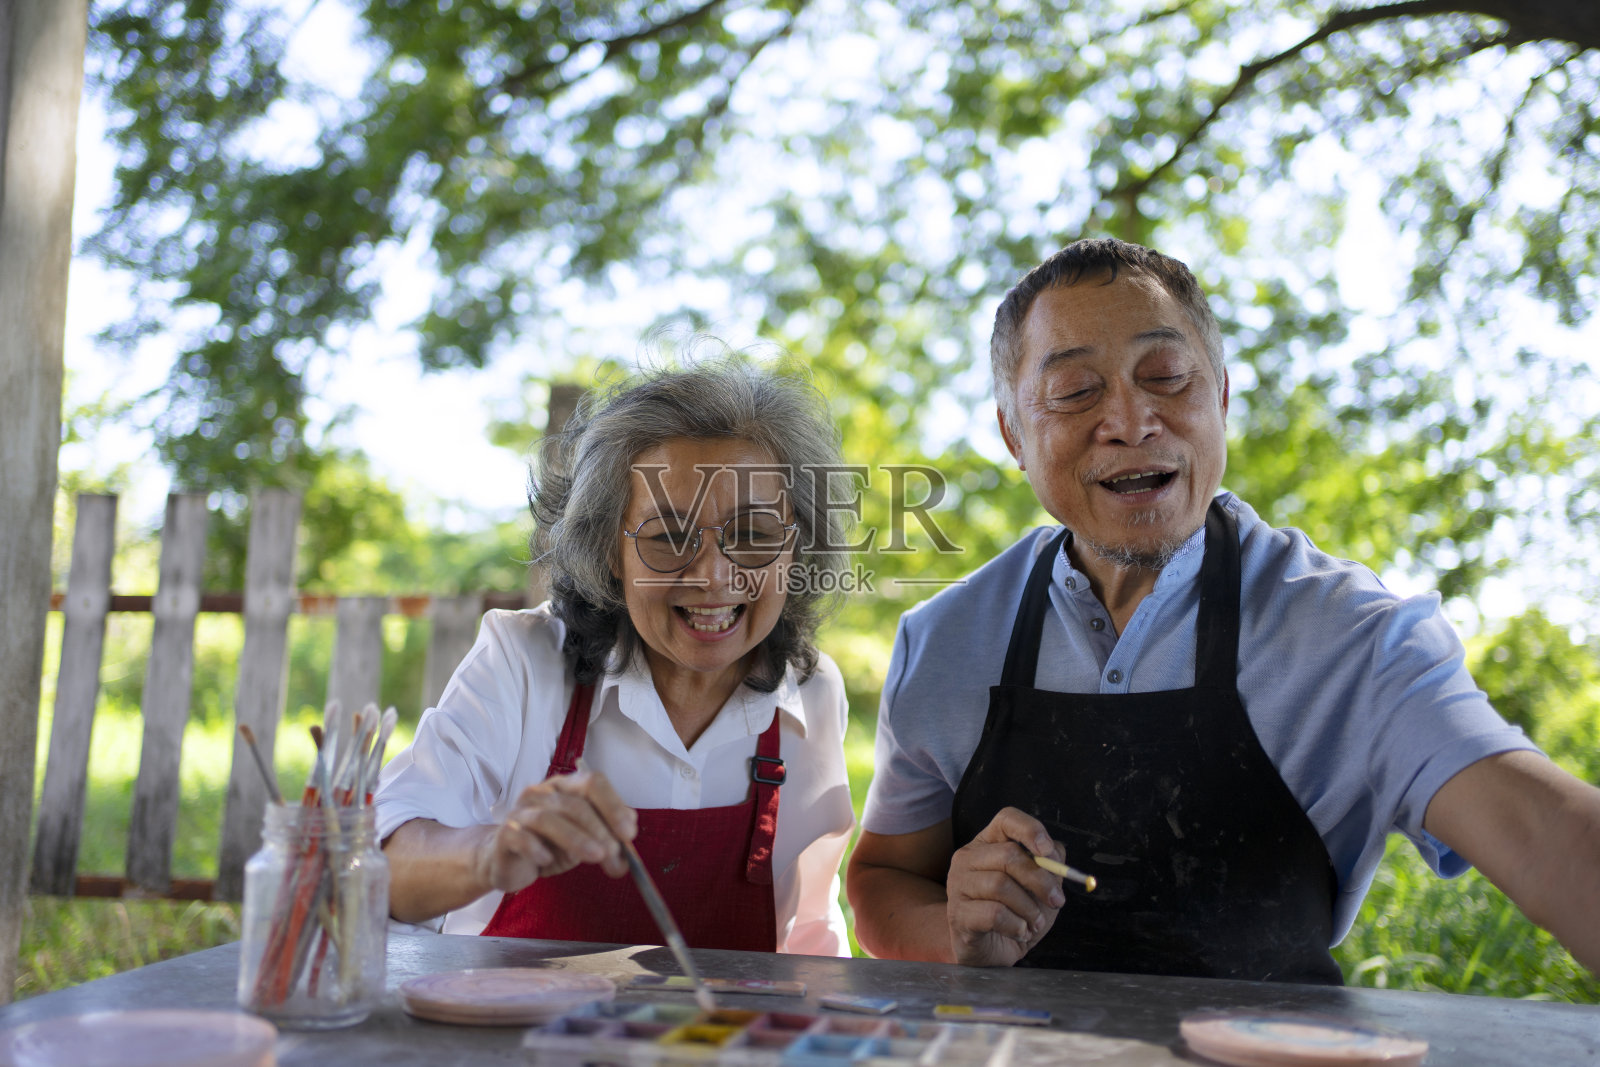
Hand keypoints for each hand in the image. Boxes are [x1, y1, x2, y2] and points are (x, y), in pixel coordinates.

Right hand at [474, 768, 637, 893]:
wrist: (508, 861)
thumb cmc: (549, 845)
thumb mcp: (584, 837)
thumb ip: (606, 830)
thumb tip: (631, 826)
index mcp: (565, 786)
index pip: (593, 783)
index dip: (613, 805)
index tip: (629, 833)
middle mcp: (542, 793)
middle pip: (575, 804)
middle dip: (600, 831)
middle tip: (614, 855)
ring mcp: (521, 812)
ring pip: (549, 820)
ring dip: (576, 839)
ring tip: (595, 857)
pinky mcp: (505, 834)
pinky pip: (521, 837)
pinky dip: (537, 848)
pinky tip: (548, 861)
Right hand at [946, 807, 1066, 965]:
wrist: (989, 952)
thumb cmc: (1014, 914)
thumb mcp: (1038, 889)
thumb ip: (1049, 867)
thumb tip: (1056, 855)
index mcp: (988, 843)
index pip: (1007, 819)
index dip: (1030, 830)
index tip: (1048, 852)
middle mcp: (967, 858)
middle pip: (1008, 854)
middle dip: (1041, 880)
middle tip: (1056, 901)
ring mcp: (958, 885)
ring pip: (1001, 885)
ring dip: (1029, 908)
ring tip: (1035, 923)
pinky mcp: (957, 914)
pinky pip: (993, 914)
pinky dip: (1016, 926)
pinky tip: (1020, 932)